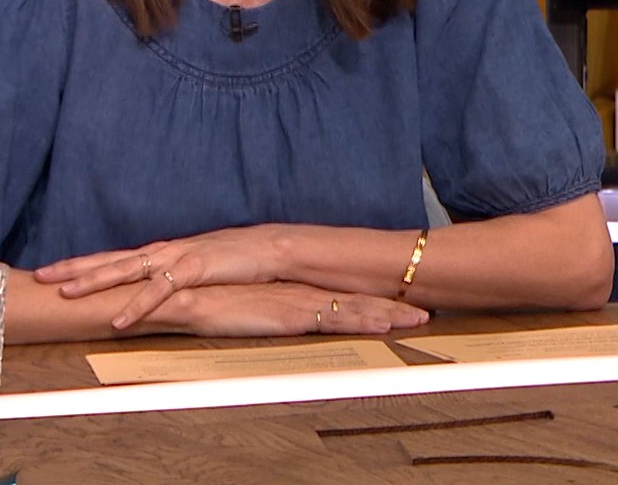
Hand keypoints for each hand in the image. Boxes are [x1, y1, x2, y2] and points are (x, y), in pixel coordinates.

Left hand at [35, 226, 287, 329]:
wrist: (271, 248)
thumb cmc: (236, 259)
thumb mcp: (197, 268)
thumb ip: (173, 277)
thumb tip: (154, 290)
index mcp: (161, 251)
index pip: (114, 256)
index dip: (82, 263)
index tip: (53, 269)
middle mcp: (162, 251)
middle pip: (109, 259)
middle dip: (73, 267)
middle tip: (40, 274)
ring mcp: (176, 258)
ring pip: (126, 270)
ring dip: (95, 282)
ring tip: (66, 294)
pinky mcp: (194, 269)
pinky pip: (159, 291)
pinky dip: (137, 305)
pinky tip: (119, 320)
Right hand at [165, 282, 427, 338]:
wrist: (190, 295)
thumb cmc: (213, 303)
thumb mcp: (250, 310)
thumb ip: (272, 313)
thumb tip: (289, 320)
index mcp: (298, 292)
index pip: (343, 298)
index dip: (374, 302)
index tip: (404, 307)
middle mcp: (306, 294)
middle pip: (359, 302)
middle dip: (394, 307)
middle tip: (426, 315)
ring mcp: (302, 302)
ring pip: (356, 309)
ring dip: (389, 315)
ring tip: (420, 320)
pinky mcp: (292, 314)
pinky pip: (336, 319)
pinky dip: (364, 322)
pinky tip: (386, 326)